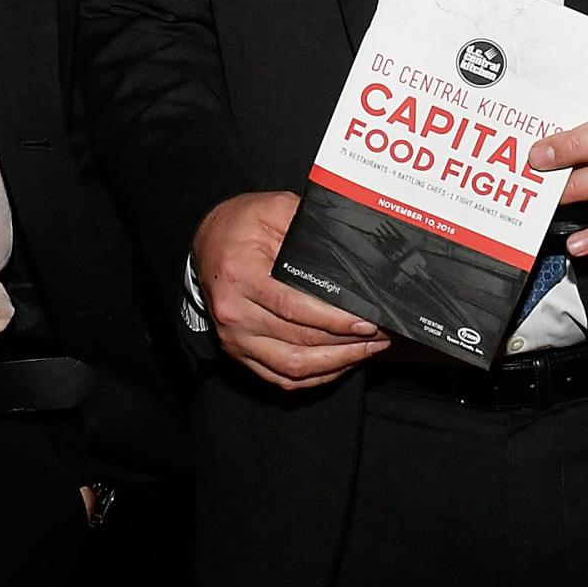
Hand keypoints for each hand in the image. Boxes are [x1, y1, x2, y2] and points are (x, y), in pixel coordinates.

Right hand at [193, 191, 389, 389]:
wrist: (207, 243)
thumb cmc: (242, 225)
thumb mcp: (274, 209)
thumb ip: (309, 227)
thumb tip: (349, 251)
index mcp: (241, 275)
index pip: (294, 307)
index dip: (334, 319)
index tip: (367, 320)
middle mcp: (235, 313)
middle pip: (299, 339)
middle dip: (347, 341)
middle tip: (381, 334)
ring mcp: (235, 339)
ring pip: (293, 367)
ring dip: (337, 363)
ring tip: (368, 350)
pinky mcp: (240, 353)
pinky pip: (282, 377)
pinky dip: (316, 377)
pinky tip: (341, 364)